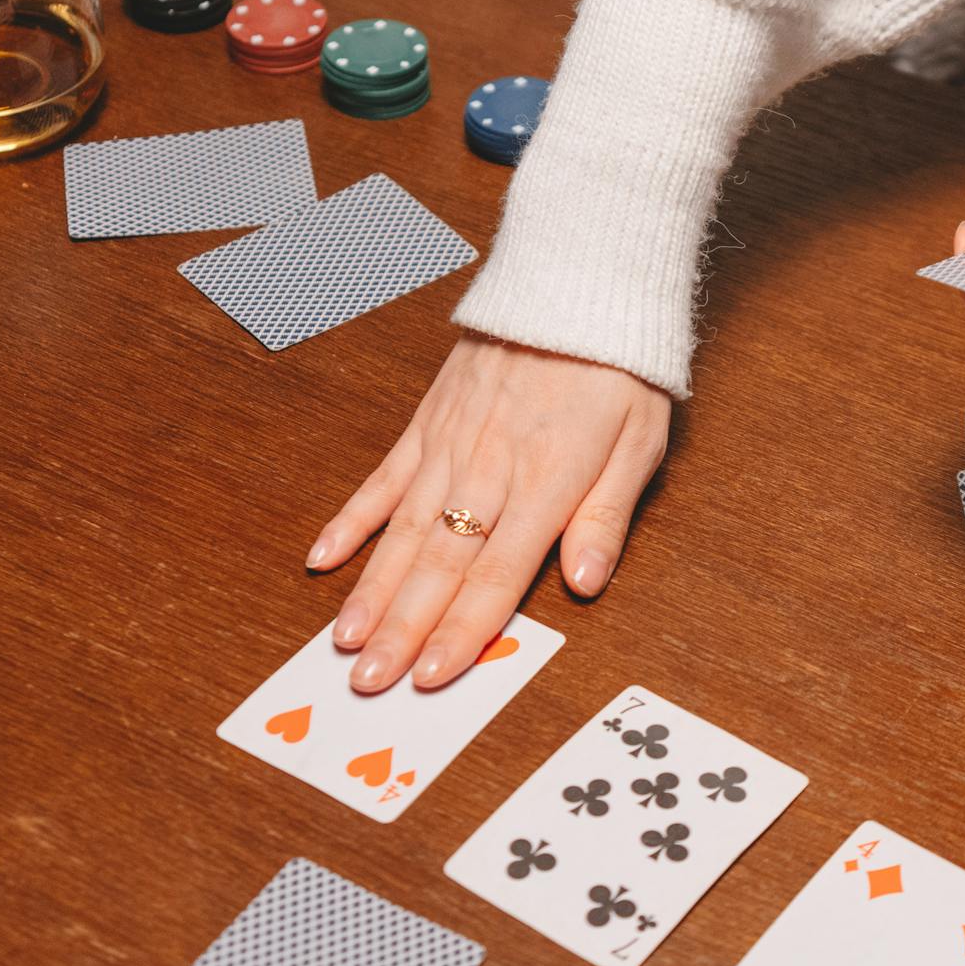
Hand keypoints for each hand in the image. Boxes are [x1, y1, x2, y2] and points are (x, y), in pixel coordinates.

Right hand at [306, 333, 670, 692]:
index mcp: (546, 482)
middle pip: (441, 565)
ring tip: (343, 641)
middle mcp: (489, 469)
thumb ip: (606, 517)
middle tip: (367, 682)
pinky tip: (324, 559)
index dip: (463, 630)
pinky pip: (385, 477)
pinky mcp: (430, 420)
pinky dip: (353, 519)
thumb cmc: (619, 369)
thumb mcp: (640, 444)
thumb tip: (584, 585)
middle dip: (403, 629)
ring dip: (372, 590)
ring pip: (405, 530)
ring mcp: (451, 444)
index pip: (498, 575)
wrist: (579, 283)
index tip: (432, 676)